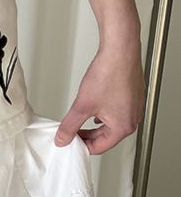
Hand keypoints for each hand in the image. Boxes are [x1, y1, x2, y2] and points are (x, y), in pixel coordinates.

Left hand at [54, 35, 144, 154]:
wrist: (120, 49)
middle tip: (71, 132)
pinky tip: (93, 107)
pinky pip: (116, 111)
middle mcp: (133, 118)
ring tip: (79, 119)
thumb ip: (70, 126)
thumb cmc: (109, 73)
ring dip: (93, 124)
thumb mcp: (82, 106)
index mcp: (124, 127)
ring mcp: (134, 107)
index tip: (69, 141)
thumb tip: (62, 139)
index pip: (99, 147)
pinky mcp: (133, 96)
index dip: (81, 146)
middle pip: (105, 137)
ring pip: (110, 124)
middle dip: (87, 135)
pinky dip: (102, 113)